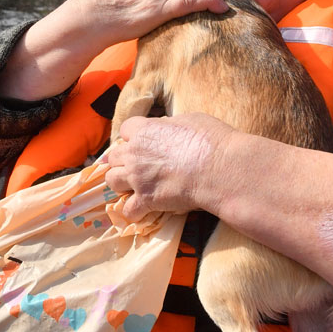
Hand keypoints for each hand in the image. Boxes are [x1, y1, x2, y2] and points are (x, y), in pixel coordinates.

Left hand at [101, 113, 234, 219]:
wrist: (220, 169)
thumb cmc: (211, 141)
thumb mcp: (189, 120)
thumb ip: (169, 125)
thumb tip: (164, 127)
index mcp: (145, 131)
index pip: (125, 130)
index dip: (134, 137)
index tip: (144, 143)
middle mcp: (135, 153)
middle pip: (113, 157)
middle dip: (123, 162)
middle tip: (139, 167)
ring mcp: (138, 178)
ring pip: (112, 181)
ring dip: (122, 184)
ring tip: (135, 187)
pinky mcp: (146, 200)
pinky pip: (128, 210)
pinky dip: (135, 211)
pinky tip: (144, 210)